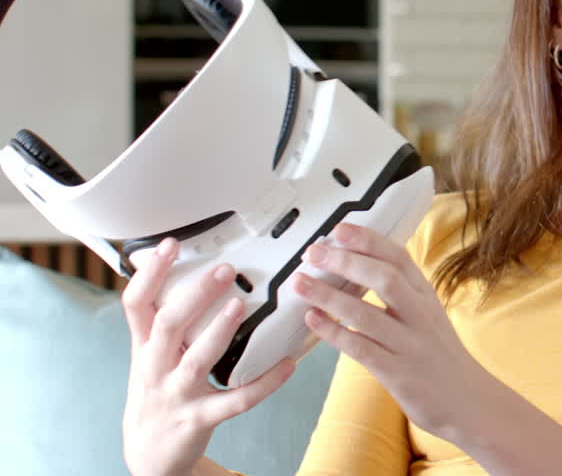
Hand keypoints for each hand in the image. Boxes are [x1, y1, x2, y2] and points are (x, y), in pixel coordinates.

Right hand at [121, 238, 295, 475]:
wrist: (150, 453)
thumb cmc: (157, 390)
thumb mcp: (149, 354)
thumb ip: (162, 319)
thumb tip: (184, 270)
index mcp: (144, 345)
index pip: (136, 304)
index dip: (150, 273)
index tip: (172, 244)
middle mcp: (154, 367)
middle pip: (168, 325)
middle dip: (195, 295)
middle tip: (225, 269)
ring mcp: (177, 394)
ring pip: (197, 360)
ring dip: (219, 331)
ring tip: (240, 306)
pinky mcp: (200, 419)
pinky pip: (236, 400)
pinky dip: (264, 383)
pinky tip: (288, 365)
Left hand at [292, 223, 483, 436]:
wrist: (469, 400)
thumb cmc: (440, 356)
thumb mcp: (428, 315)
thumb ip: (402, 293)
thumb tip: (362, 266)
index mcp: (426, 297)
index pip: (400, 258)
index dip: (369, 241)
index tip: (341, 228)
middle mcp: (420, 316)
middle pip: (384, 278)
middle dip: (346, 261)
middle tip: (314, 252)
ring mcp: (409, 345)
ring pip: (365, 313)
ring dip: (328, 296)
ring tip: (300, 283)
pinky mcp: (398, 373)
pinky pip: (360, 348)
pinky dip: (334, 332)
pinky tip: (313, 320)